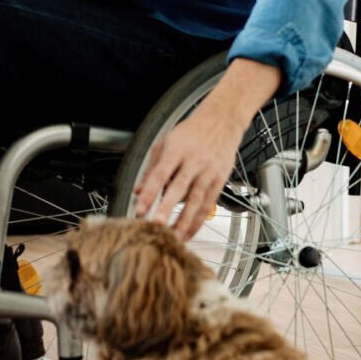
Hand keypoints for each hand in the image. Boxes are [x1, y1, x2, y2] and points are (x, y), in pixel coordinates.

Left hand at [133, 60, 282, 241]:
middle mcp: (194, 162)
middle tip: (157, 225)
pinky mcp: (220, 180)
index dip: (150, 193)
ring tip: (173, 238)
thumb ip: (152, 169)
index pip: (160, 174)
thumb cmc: (191, 133)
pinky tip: (189, 233)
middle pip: (179, 188)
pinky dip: (198, 220)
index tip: (140, 209)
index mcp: (176, 150)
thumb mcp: (165, 143)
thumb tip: (139, 192)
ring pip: (196, 200)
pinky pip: (208, 204)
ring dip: (185, 221)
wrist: (221, 122)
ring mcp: (209, 172)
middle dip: (167, 208)